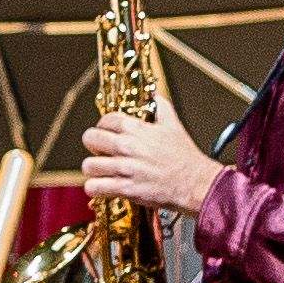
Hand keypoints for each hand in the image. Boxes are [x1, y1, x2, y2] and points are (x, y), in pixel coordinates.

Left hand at [76, 105, 222, 214]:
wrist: (195, 183)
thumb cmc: (184, 157)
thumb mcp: (174, 125)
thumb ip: (161, 107)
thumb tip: (155, 94)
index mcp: (137, 130)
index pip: (106, 120)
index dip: (104, 126)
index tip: (107, 133)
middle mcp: (127, 147)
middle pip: (90, 138)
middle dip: (93, 145)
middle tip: (101, 151)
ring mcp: (125, 168)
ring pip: (89, 165)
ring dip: (93, 169)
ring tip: (102, 171)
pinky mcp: (125, 187)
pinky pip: (94, 186)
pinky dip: (94, 188)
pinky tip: (102, 186)